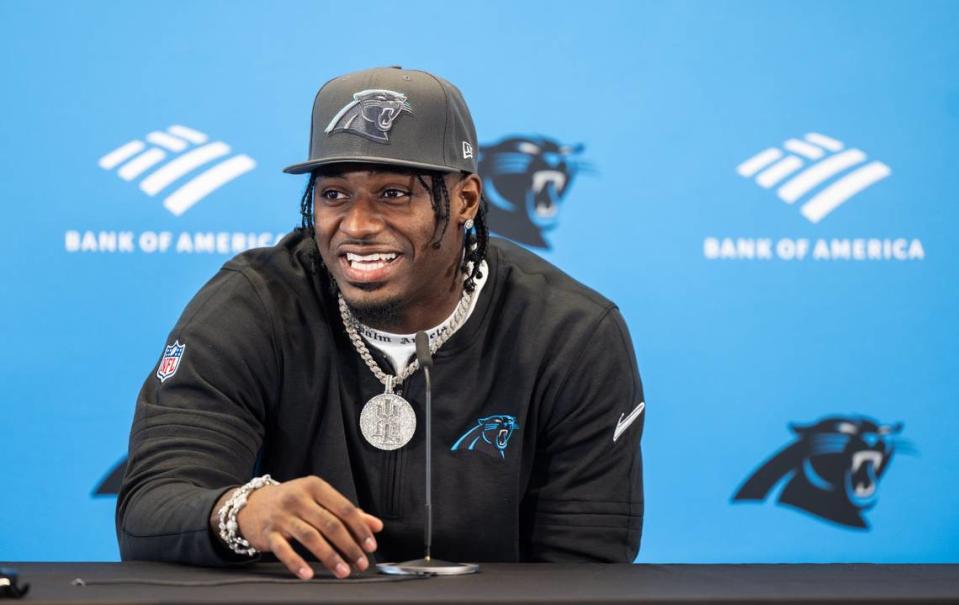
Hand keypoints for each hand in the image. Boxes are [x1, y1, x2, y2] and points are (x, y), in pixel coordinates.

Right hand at [215, 476, 382, 579]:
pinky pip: (284, 550)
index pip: (344, 508)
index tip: (371, 545)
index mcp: (315, 487)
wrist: (250, 505)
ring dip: (330, 557)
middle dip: (349, 546)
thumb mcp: (318, 500)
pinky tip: (308, 574)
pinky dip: (297, 563)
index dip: (360, 528)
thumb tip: (376, 526)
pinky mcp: (269, 533)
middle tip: (361, 562)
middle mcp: (298, 499)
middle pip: (330, 524)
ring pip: (310, 537)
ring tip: (343, 571)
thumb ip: (347, 512)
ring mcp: (282, 516)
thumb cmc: (291, 502)